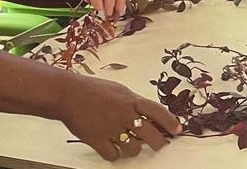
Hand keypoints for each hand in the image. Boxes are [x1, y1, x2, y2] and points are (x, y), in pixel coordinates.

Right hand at [55, 74, 180, 160]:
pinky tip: (113, 150)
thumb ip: (133, 102)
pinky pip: (113, 155)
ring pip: (134, 148)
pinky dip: (115, 155)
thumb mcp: (119, 90)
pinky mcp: (97, 140)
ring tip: (130, 145)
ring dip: (134, 149)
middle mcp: (124, 115)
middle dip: (159, 142)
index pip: (157, 112)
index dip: (170, 122)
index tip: (178, 130)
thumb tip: (145, 112)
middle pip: (150, 134)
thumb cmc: (93, 90)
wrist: (68, 94)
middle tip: (159, 145)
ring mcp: (111, 129)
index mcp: (131, 100)